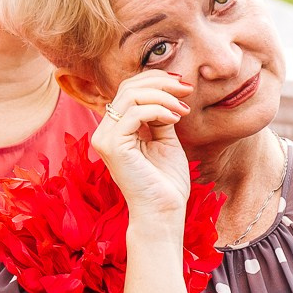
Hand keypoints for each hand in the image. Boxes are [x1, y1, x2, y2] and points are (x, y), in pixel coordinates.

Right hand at [90, 70, 192, 223]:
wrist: (163, 212)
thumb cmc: (166, 182)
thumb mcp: (165, 139)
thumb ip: (160, 115)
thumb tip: (167, 91)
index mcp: (116, 129)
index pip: (130, 90)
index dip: (156, 81)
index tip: (184, 86)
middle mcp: (105, 132)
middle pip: (128, 87)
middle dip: (161, 82)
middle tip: (187, 89)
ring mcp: (105, 138)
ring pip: (131, 96)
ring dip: (163, 96)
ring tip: (184, 108)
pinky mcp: (112, 146)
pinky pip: (136, 113)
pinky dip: (160, 110)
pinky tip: (176, 118)